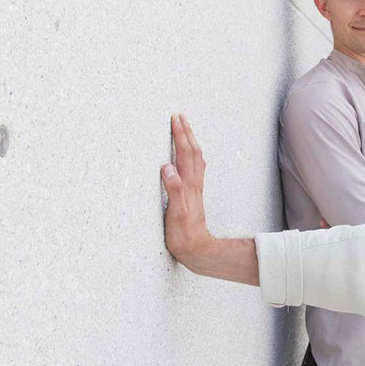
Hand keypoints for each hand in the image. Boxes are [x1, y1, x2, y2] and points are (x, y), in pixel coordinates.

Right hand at [161, 114, 213, 270]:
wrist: (197, 249)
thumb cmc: (184, 234)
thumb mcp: (175, 213)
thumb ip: (173, 189)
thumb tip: (167, 167)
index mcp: (188, 184)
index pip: (184, 153)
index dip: (180, 135)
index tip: (175, 119)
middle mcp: (193, 183)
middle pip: (192, 152)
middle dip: (186, 132)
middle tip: (180, 116)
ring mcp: (195, 189)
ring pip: (195, 158)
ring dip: (191, 141)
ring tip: (185, 129)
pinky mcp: (194, 195)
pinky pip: (195, 169)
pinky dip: (192, 156)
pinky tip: (191, 157)